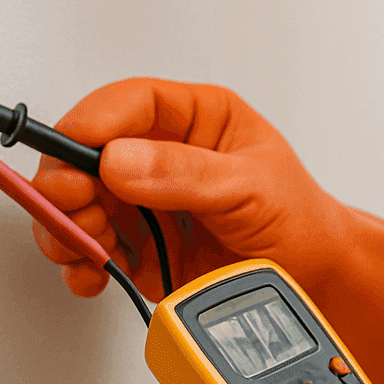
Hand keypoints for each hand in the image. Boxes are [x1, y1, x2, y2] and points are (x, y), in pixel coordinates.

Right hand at [30, 77, 383, 383]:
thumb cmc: (298, 218)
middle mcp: (162, 154)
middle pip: (86, 153)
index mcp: (195, 118)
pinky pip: (89, 247)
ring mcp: (145, 201)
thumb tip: (120, 159)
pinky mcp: (139, 246)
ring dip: (68, 225)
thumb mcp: (250, 186)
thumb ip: (186, 173)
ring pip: (78, 202)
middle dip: (69, 182)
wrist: (314, 280)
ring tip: (89, 247)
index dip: (92, 122)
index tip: (72, 147)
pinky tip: (94, 272)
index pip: (130, 104)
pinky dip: (80, 262)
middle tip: (74, 208)